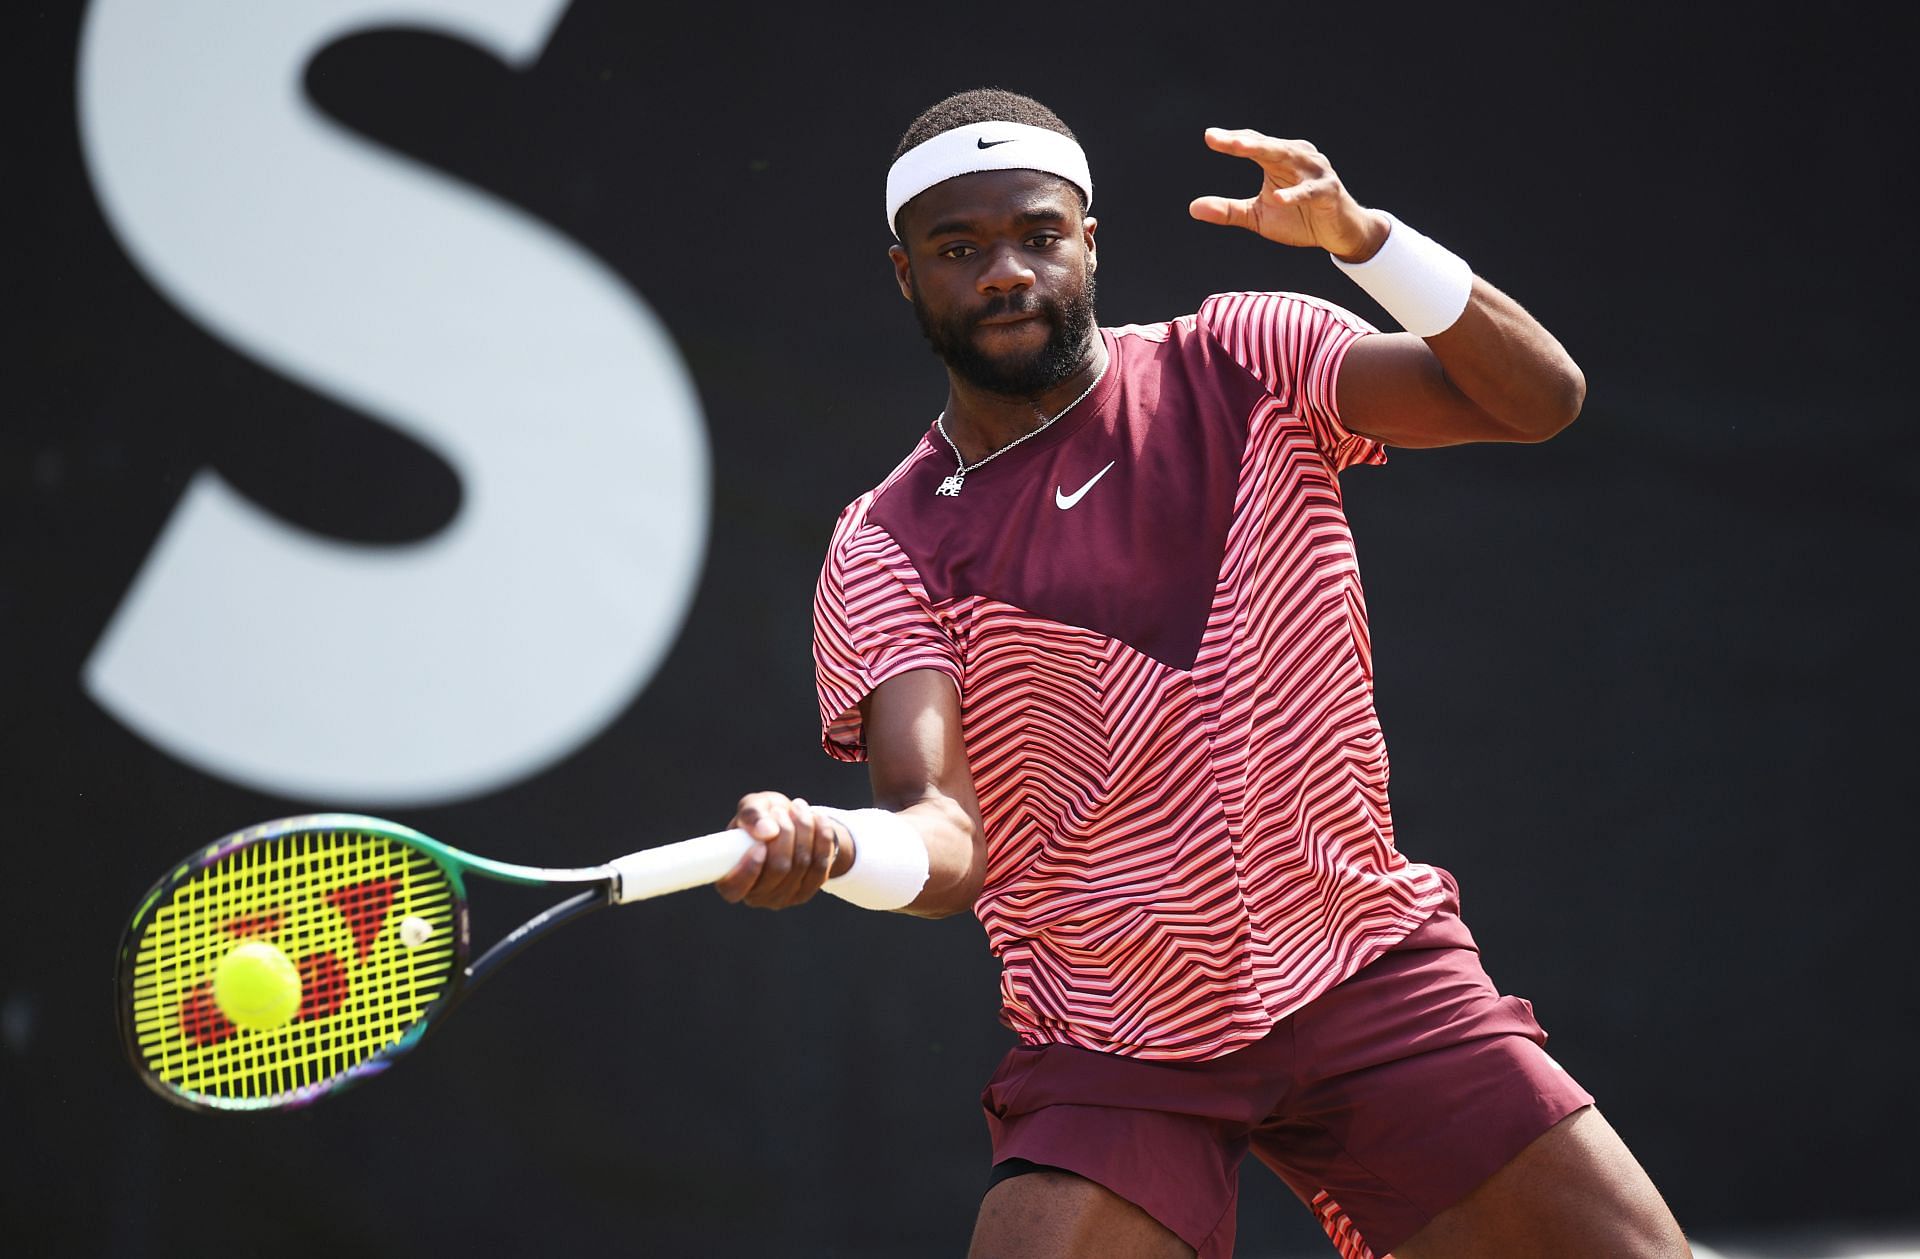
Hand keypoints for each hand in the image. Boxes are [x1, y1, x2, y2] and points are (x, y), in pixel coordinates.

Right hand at [714, 791, 846, 908]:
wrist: (791, 824)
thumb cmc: (763, 818)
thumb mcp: (752, 807)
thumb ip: (751, 816)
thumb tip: (766, 831)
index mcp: (730, 879)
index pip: (734, 888)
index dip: (748, 869)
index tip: (760, 844)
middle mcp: (754, 895)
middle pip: (778, 869)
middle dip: (785, 834)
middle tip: (781, 811)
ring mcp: (781, 897)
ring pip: (802, 864)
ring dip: (804, 829)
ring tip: (798, 807)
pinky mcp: (806, 892)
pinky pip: (821, 865)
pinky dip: (822, 837)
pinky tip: (818, 818)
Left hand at [1188, 128, 1389, 262]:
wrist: (1340, 233)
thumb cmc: (1300, 218)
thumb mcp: (1258, 216)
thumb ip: (1228, 210)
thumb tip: (1193, 207)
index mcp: (1279, 159)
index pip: (1254, 144)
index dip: (1232, 141)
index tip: (1209, 137)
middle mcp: (1298, 157)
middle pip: (1268, 145)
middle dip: (1244, 141)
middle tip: (1220, 138)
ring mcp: (1315, 172)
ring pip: (1289, 157)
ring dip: (1265, 151)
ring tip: (1240, 149)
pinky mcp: (1328, 192)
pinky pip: (1309, 191)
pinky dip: (1295, 195)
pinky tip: (1278, 199)